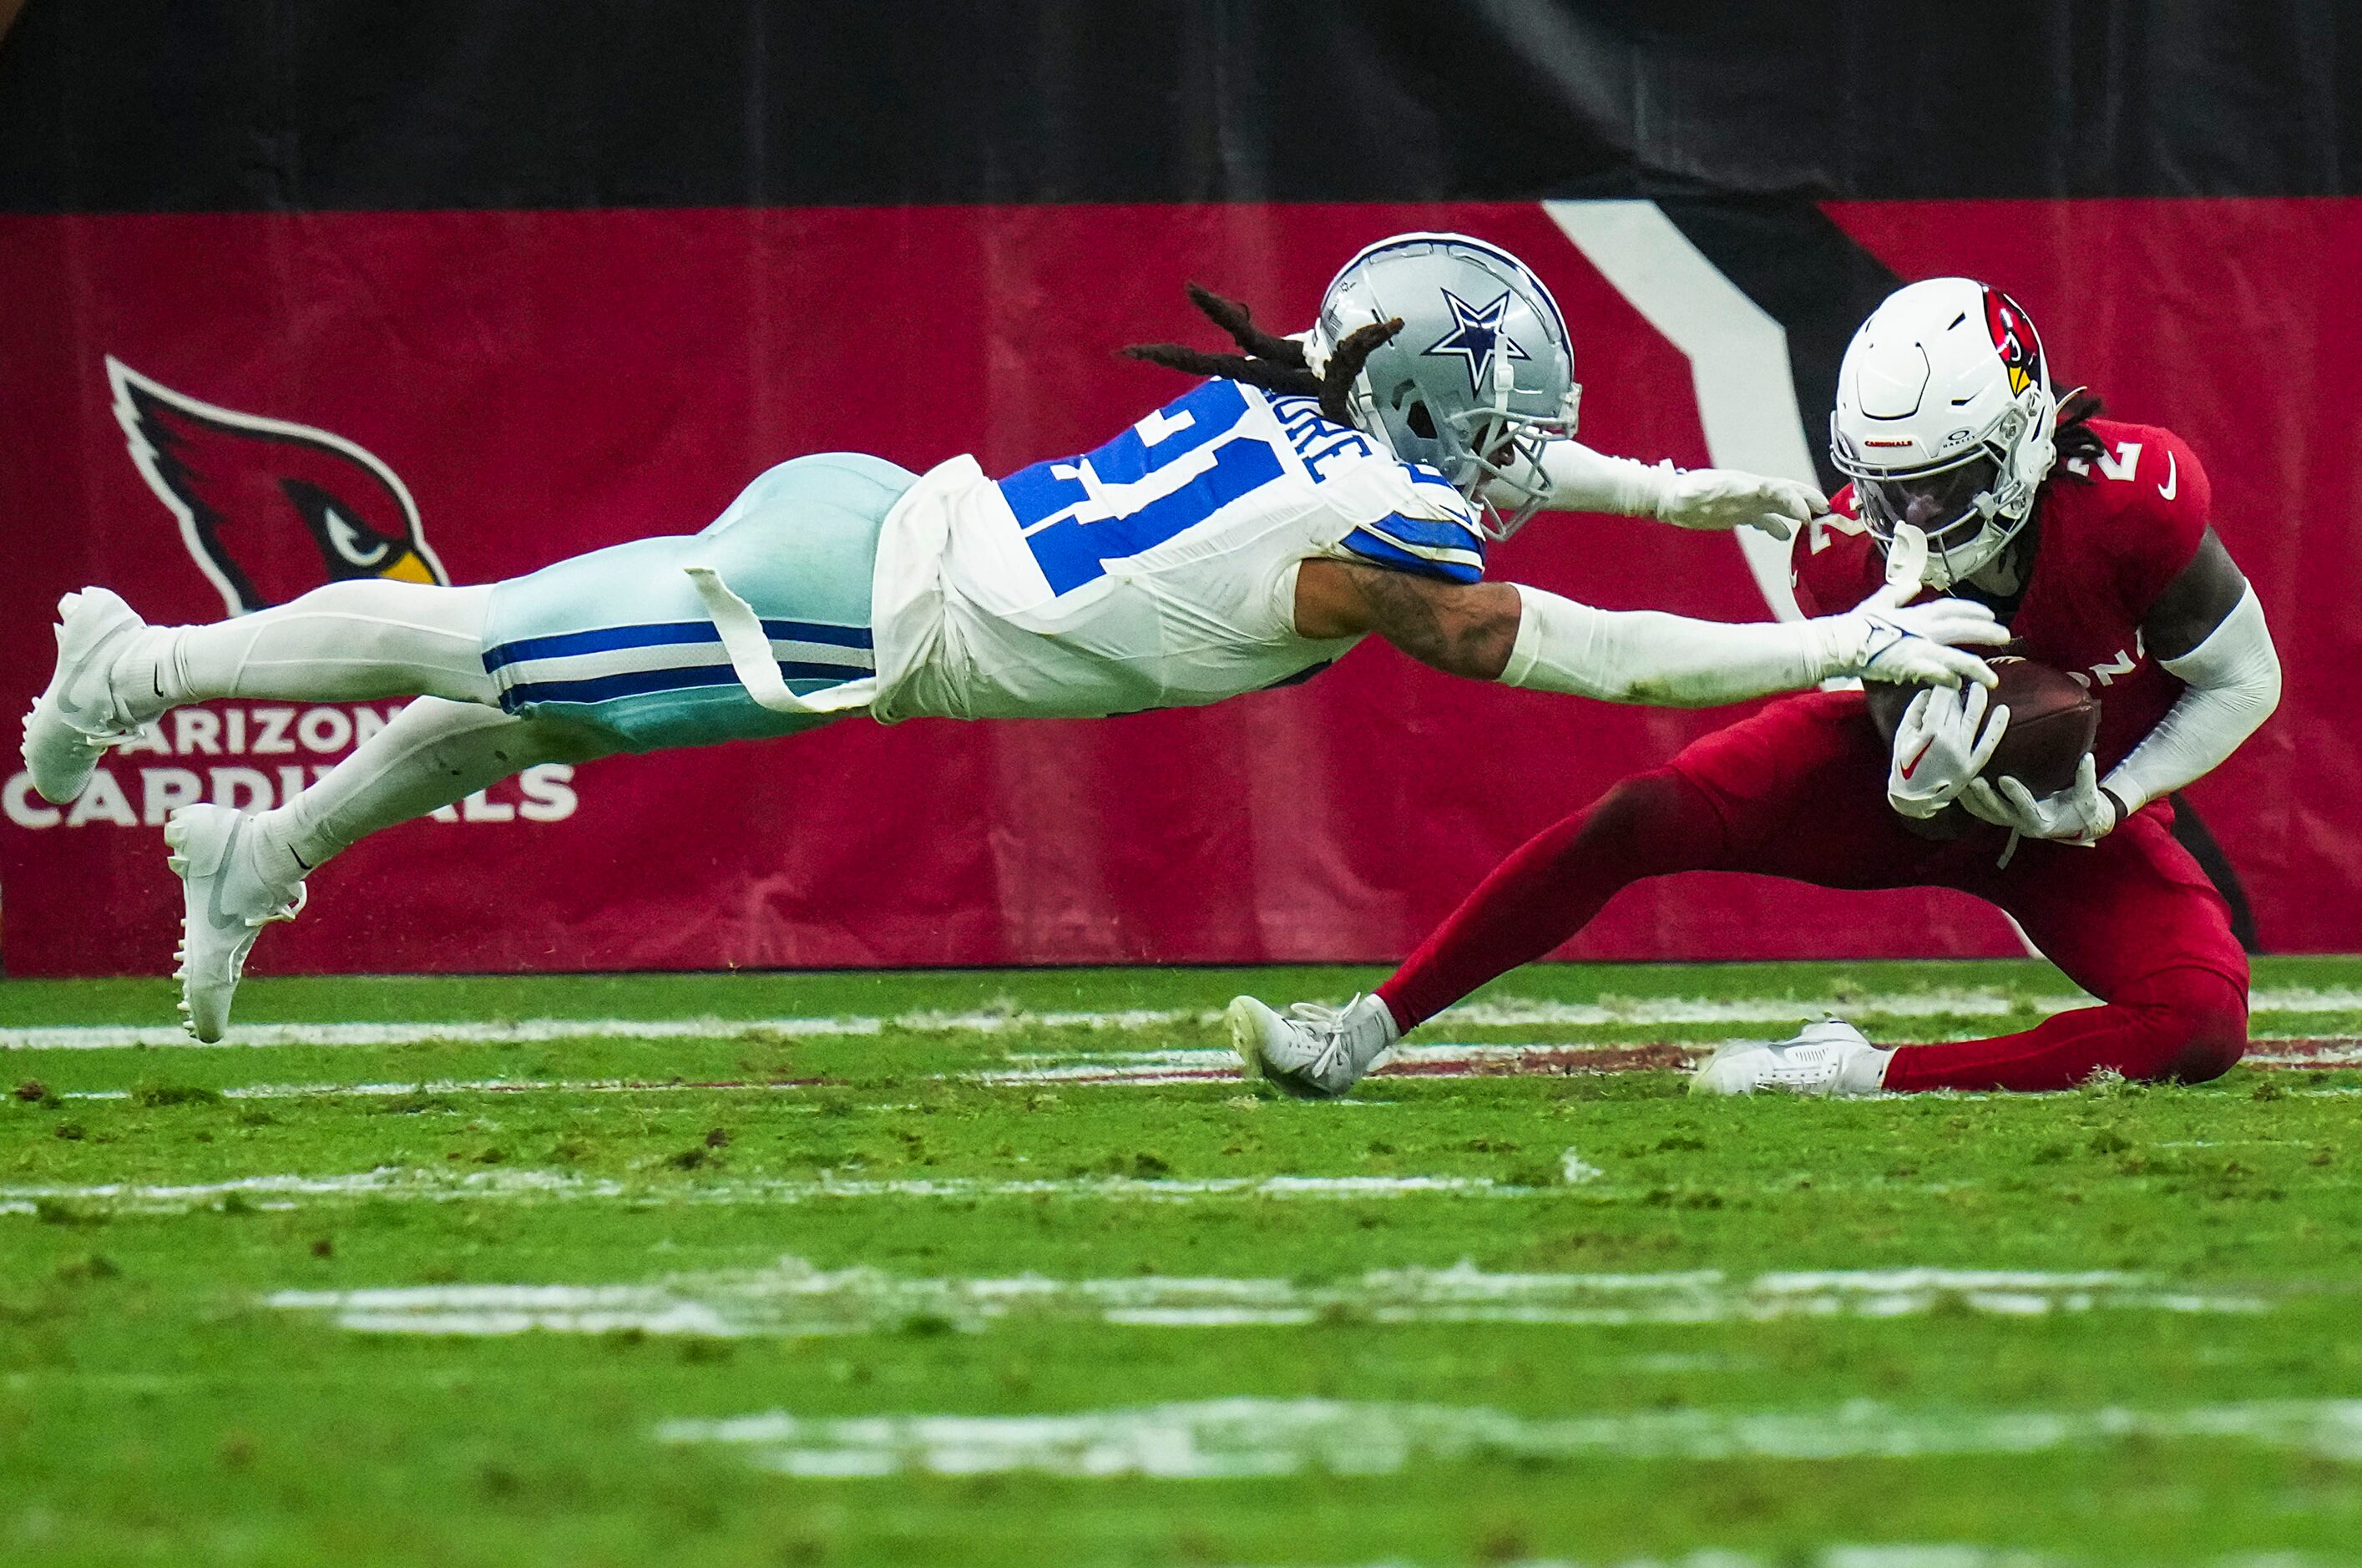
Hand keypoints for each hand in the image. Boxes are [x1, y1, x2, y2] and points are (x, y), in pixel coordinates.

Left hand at [1655, 468, 1827, 542]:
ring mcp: (1747, 502)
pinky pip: (1765, 518)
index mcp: (1742, 486)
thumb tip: (1701, 488)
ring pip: (1780, 504)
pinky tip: (1785, 537)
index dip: (1793, 500)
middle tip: (1827, 511)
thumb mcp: (1688, 492)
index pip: (1776, 489)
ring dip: (1799, 511)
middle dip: (1807, 500)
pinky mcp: (1741, 513)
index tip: (1806, 516)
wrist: (1670, 497)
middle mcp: (1749, 491)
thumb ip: (1698, 490)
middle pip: (1786, 492)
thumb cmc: (1678, 494)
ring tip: (1816, 523)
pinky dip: (1777, 526)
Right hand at [1816, 522, 2003, 688]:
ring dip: (1976, 667)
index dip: (1972, 609)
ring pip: (1956, 656)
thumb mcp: (1878, 602)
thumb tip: (1914, 582)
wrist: (1838, 643)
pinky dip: (1949, 679)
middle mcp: (1921, 629)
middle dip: (1986, 631)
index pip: (1951, 607)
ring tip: (1993, 679)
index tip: (1990, 613)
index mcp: (1916, 614)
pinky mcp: (1909, 666)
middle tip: (2006, 635)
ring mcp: (1917, 648)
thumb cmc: (1854, 625)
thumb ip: (1898, 592)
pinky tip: (1960, 686)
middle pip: (1962, 627)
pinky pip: (1936, 674)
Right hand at [1888, 682, 2009, 818]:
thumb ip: (1916, 711)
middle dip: (1957, 691)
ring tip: (1980, 686)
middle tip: (1958, 683)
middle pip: (1957, 705)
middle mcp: (1950, 741)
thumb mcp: (1902, 736)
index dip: (1943, 685)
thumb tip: (1930, 692)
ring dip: (1979, 698)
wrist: (1914, 799)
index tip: (1944, 680)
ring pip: (1975, 717)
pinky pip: (1989, 742)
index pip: (1941, 698)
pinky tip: (2004, 710)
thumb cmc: (1903, 766)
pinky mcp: (1973, 764)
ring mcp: (1964, 753)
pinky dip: (1998, 725)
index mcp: (1929, 733)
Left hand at [1959, 753, 2119, 845]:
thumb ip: (2086, 778)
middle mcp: (2023, 824)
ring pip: (1987, 814)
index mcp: (2043, 822)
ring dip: (1972, 799)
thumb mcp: (2089, 796)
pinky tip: (1958, 787)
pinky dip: (1970, 801)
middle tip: (1974, 780)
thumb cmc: (2084, 809)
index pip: (2027, 808)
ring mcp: (2012, 821)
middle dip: (1986, 798)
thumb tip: (2087, 758)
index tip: (2004, 779)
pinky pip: (1983, 811)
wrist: (2078, 822)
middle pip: (1999, 813)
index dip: (2016, 795)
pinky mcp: (2005, 816)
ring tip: (1959, 781)